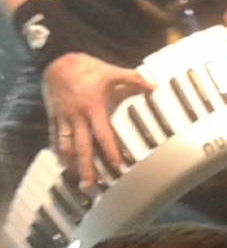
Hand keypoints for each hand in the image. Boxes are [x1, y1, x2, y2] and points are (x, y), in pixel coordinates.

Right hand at [42, 52, 153, 186]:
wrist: (57, 62)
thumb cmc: (87, 68)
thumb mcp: (112, 72)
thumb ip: (134, 79)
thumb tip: (154, 86)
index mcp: (93, 109)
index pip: (104, 136)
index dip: (110, 152)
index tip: (117, 166)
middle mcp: (77, 117)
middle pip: (82, 148)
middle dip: (86, 167)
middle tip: (90, 185)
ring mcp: (63, 119)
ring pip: (66, 146)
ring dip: (71, 163)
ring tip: (76, 179)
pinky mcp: (53, 117)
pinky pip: (53, 138)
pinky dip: (58, 151)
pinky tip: (62, 162)